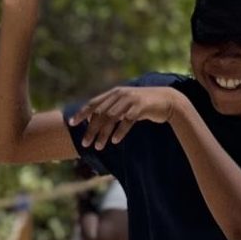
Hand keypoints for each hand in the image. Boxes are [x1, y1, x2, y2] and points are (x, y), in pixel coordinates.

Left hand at [70, 85, 186, 150]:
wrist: (168, 101)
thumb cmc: (145, 105)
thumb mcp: (126, 105)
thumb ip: (112, 109)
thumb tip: (94, 119)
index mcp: (114, 93)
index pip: (94, 103)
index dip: (82, 113)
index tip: (72, 123)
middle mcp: (120, 94)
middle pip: (101, 113)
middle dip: (91, 130)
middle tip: (85, 144)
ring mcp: (131, 100)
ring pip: (112, 118)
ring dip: (104, 134)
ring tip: (98, 147)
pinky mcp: (141, 107)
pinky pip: (127, 121)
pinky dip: (120, 131)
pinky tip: (115, 141)